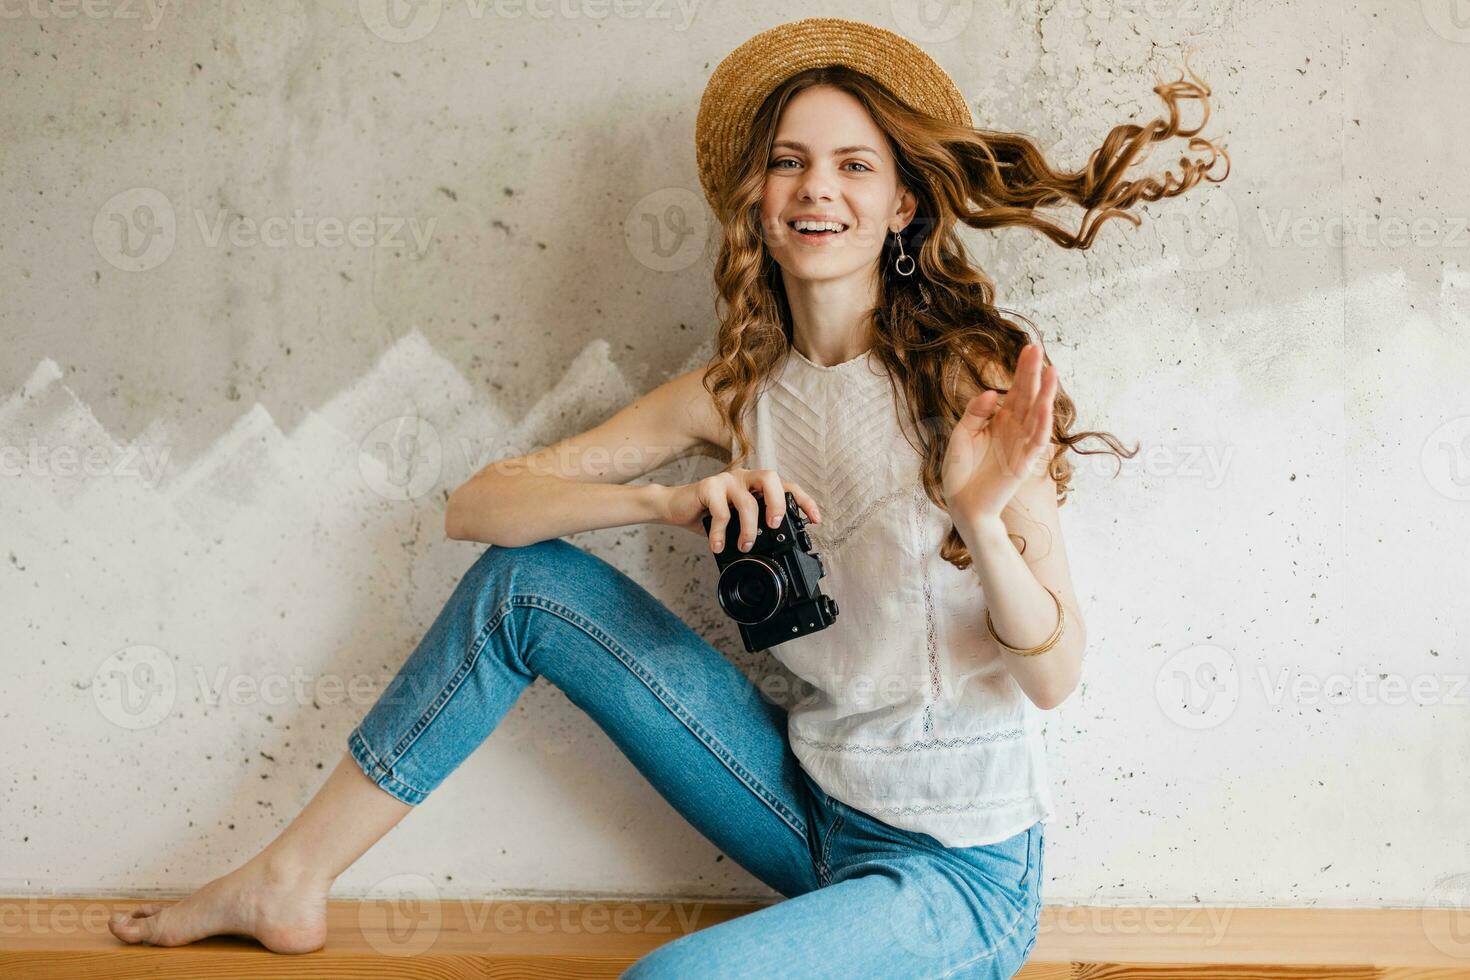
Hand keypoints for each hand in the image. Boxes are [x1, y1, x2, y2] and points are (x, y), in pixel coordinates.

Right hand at [659, 469, 821, 552]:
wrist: (675, 508)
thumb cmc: (709, 515)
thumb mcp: (737, 522)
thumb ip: (755, 526)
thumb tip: (776, 548)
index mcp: (756, 484)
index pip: (787, 486)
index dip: (804, 501)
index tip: (816, 520)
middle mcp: (745, 477)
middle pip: (771, 478)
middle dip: (778, 503)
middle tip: (774, 526)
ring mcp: (726, 480)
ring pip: (747, 500)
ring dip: (749, 528)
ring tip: (745, 546)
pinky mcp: (708, 486)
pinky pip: (721, 511)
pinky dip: (721, 532)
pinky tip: (717, 545)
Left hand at [940, 343, 1058, 525]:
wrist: (962, 503)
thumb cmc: (961, 470)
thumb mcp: (961, 434)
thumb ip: (974, 413)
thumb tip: (990, 393)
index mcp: (1000, 420)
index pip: (1015, 391)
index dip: (1022, 370)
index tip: (1029, 348)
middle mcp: (1014, 429)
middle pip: (1028, 396)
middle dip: (1033, 373)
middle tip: (1038, 349)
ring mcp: (1021, 445)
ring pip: (1038, 415)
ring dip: (1046, 394)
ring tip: (1051, 372)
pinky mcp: (1023, 463)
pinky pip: (1037, 441)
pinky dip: (1043, 424)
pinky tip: (1045, 406)